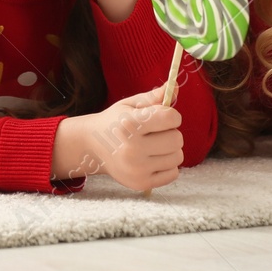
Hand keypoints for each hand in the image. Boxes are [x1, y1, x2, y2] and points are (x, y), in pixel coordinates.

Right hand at [55, 87, 184, 190]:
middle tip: (156, 132)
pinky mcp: (141, 184)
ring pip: (178, 157)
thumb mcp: (130, 105)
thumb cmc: (116, 122)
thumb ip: (153, 97)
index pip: (171, 118)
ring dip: (170, 149)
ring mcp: (137, 169)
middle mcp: (132, 149)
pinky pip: (174, 173)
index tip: (162, 116)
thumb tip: (175, 86)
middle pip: (177, 139)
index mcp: (130, 124)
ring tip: (154, 146)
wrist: (93, 148)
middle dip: (171, 132)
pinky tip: (154, 159)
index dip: (171, 115)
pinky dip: (168, 165)